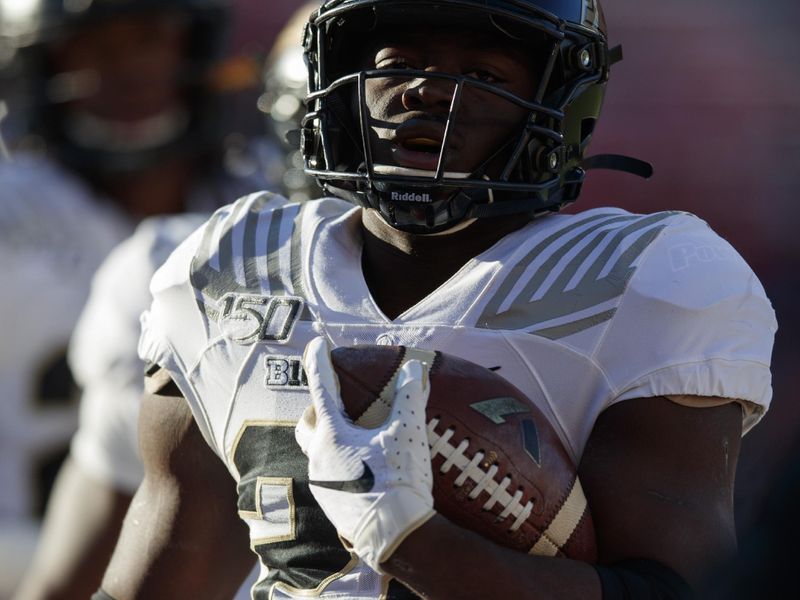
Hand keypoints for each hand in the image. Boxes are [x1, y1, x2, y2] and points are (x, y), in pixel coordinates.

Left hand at [295, 337, 435, 571]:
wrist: (397, 537)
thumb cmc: (399, 481)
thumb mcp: (408, 433)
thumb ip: (409, 396)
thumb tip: (413, 367)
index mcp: (333, 435)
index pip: (321, 387)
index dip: (318, 361)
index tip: (316, 343)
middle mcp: (319, 458)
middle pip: (308, 424)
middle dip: (317, 408)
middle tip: (337, 400)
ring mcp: (323, 484)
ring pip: (318, 451)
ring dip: (331, 438)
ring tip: (356, 435)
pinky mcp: (332, 504)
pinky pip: (330, 474)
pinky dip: (342, 462)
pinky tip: (364, 467)